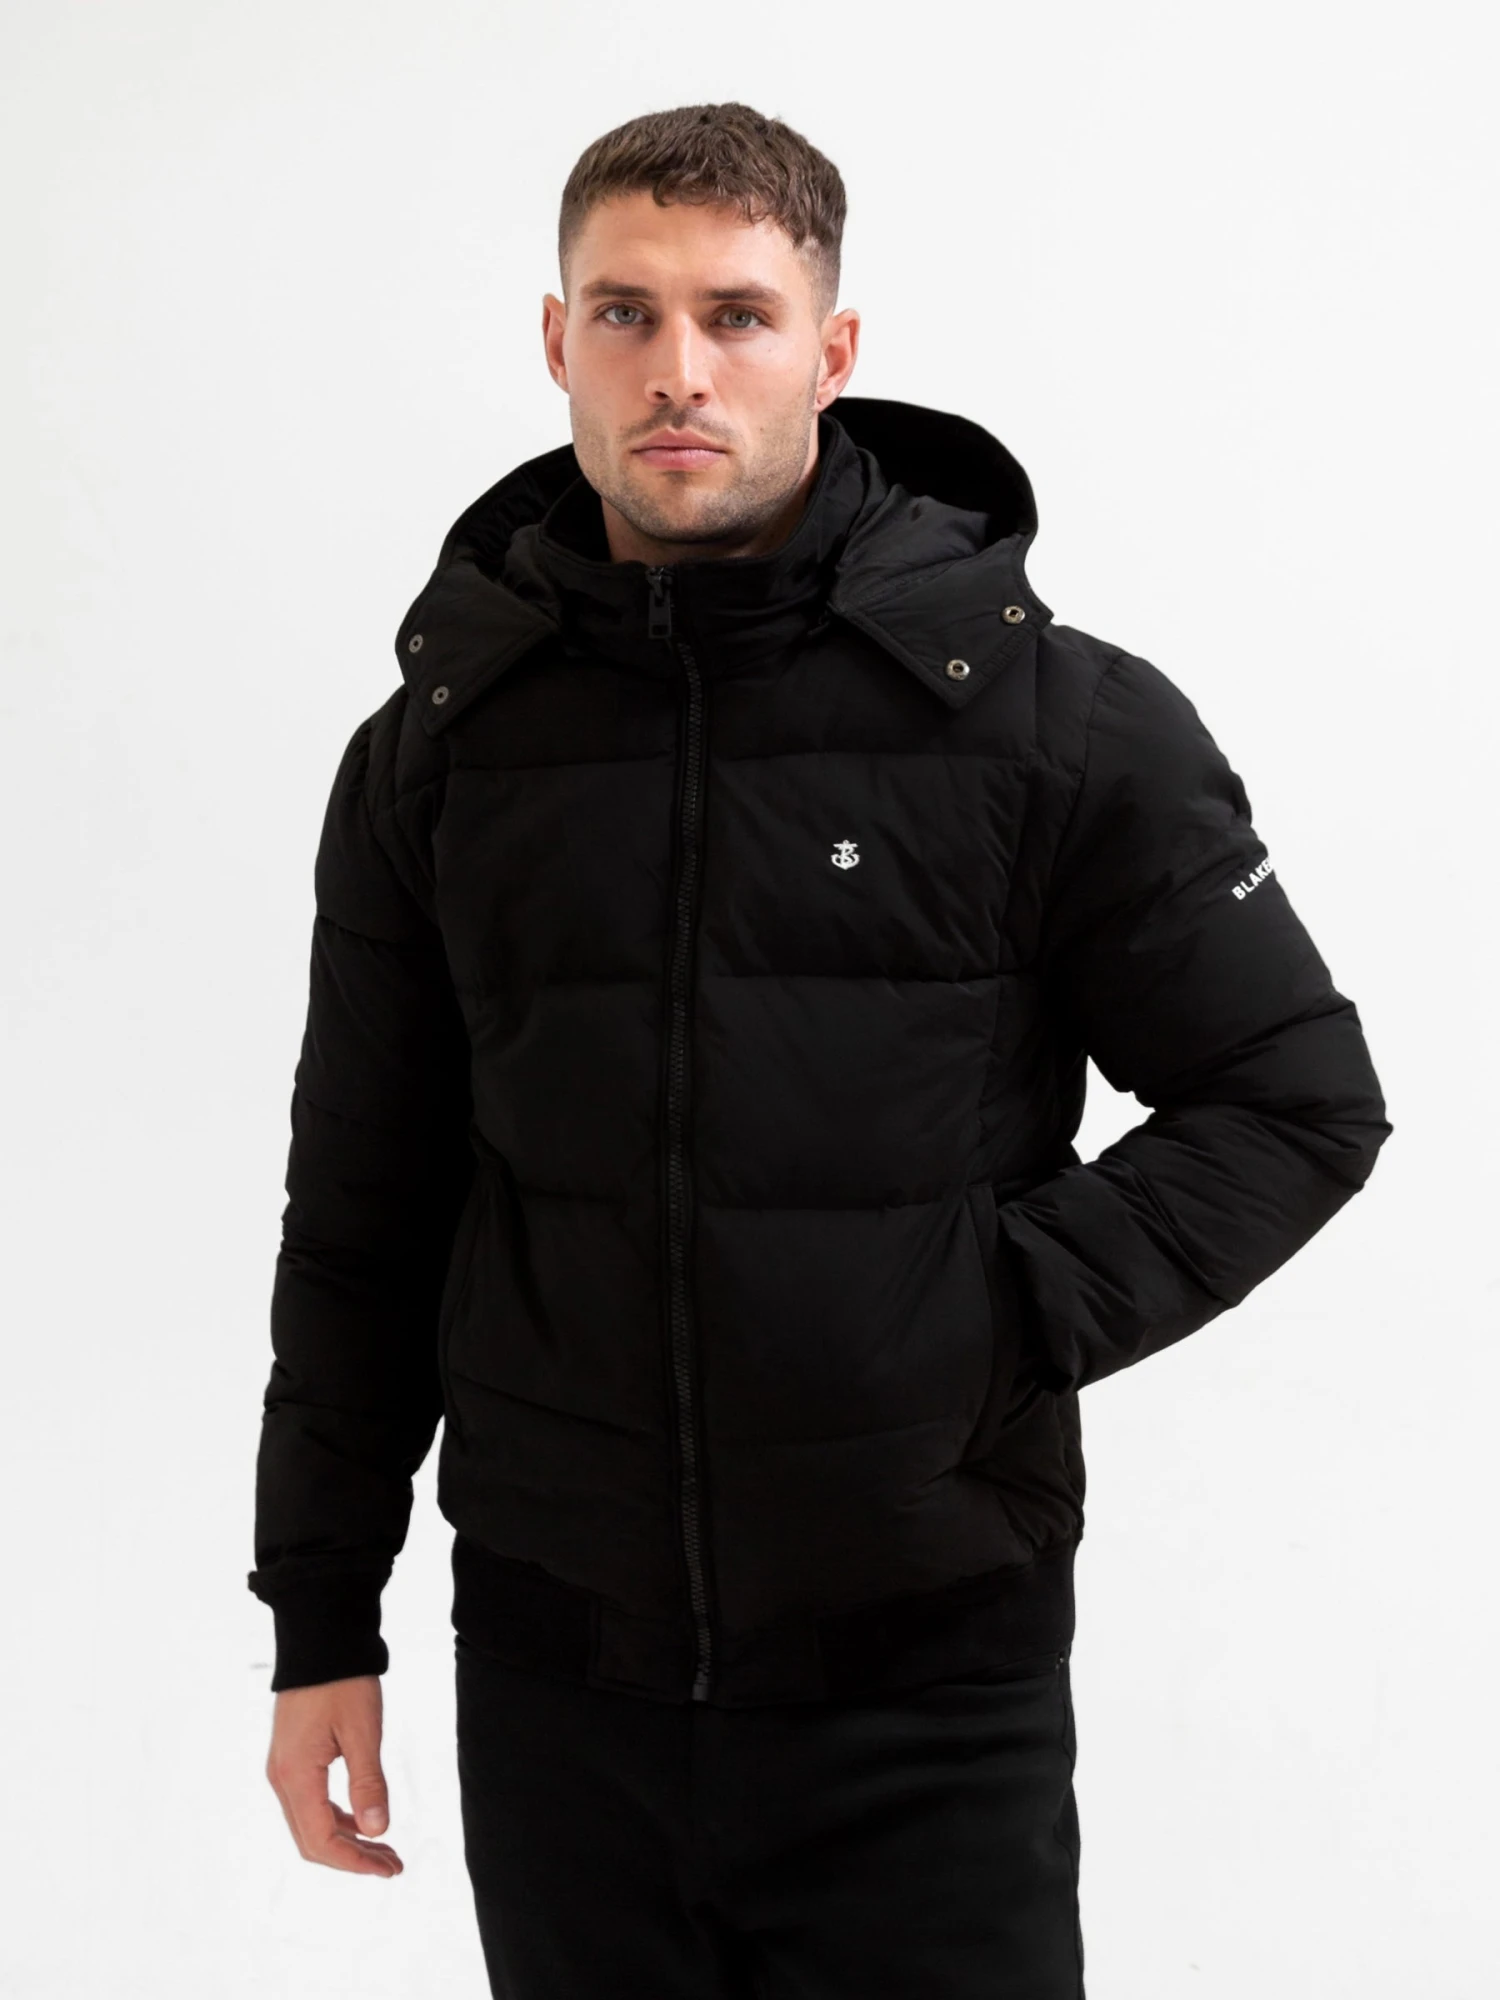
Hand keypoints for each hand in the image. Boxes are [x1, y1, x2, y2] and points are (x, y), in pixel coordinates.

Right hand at [264, 1674, 403, 1875]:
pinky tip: (363, 1819)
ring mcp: (284, 1768)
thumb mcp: (363, 1731)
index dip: (355, 1862)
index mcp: (296, 1775)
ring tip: (384, 1848)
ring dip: (346, 1840)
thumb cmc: (342, 1681)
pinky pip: (310, 1802)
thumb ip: (368, 1783)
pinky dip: (337, 1818)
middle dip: (352, 1858)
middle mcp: (282, 1778)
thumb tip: (377, 1831)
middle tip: (393, 1864)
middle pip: (312, 1839)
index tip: (389, 1867)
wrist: (320, 1640)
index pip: (321, 1840)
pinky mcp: (292, 1758)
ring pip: (310, 1823)